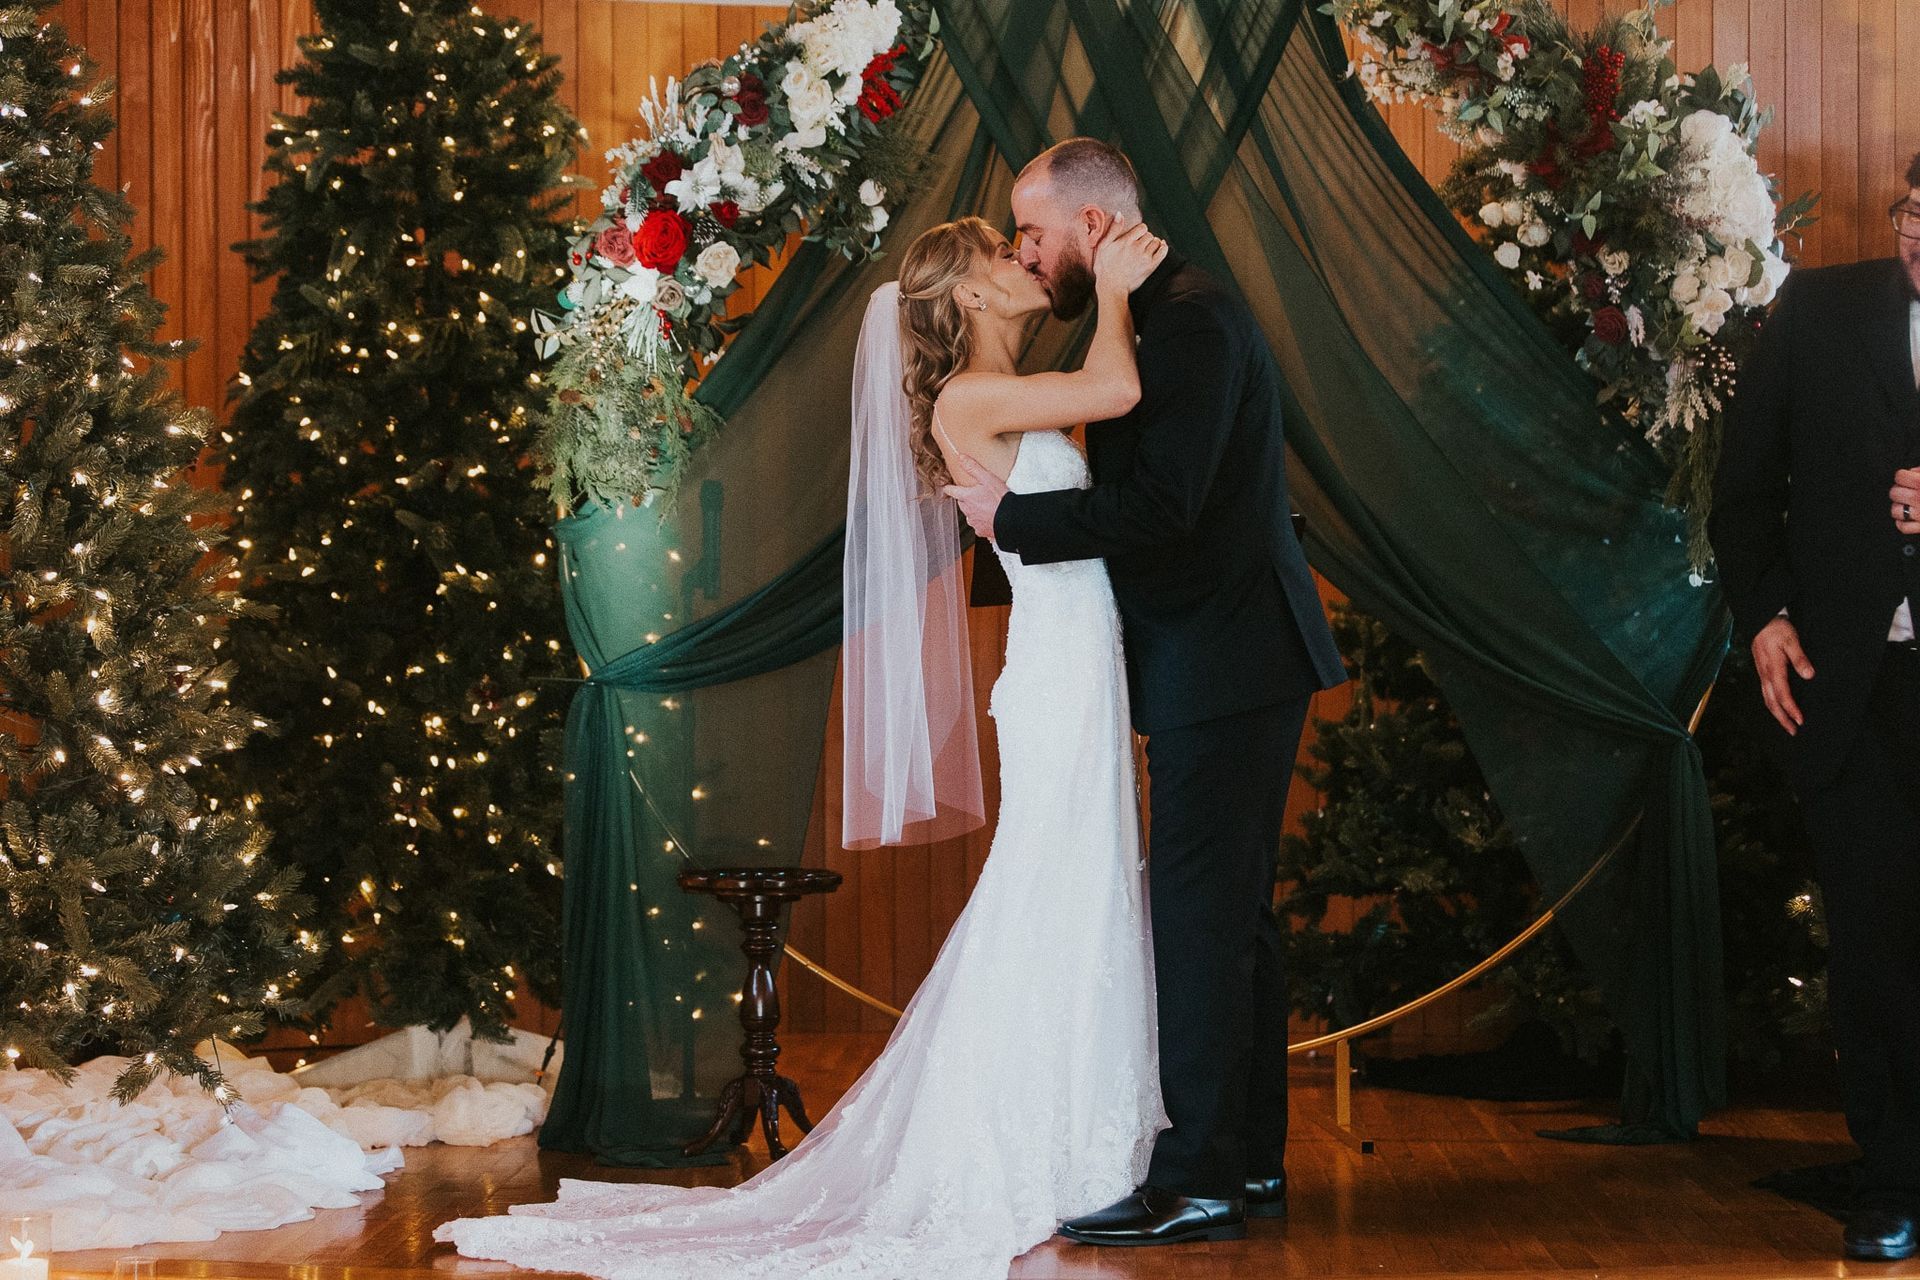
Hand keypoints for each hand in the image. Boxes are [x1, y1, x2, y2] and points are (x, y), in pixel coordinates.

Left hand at [941, 453, 1007, 541]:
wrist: (1011, 519)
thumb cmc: (1000, 499)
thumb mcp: (987, 478)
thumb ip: (973, 467)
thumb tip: (961, 458)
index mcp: (967, 497)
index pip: (951, 491)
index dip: (949, 488)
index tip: (947, 487)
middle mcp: (968, 511)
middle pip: (961, 503)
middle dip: (966, 499)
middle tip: (976, 494)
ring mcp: (974, 522)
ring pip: (970, 515)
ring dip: (974, 511)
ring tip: (986, 506)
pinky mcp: (981, 531)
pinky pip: (978, 526)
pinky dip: (983, 522)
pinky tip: (991, 518)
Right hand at [1091, 219, 1167, 294]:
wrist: (1111, 286)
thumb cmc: (1104, 267)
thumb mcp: (1103, 246)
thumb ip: (1113, 229)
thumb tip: (1120, 214)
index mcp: (1126, 241)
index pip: (1142, 228)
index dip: (1140, 231)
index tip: (1136, 236)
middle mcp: (1137, 247)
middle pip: (1149, 235)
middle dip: (1145, 237)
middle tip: (1139, 244)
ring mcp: (1145, 257)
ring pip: (1156, 242)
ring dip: (1153, 243)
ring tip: (1146, 248)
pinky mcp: (1150, 266)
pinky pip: (1163, 252)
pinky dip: (1163, 247)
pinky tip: (1160, 246)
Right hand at [1751, 615, 1813, 735]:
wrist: (1760, 620)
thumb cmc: (1776, 629)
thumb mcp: (1791, 640)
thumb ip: (1800, 658)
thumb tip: (1808, 675)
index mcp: (1773, 669)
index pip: (1782, 694)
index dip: (1791, 709)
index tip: (1800, 720)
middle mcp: (1765, 675)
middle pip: (1771, 702)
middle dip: (1782, 719)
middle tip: (1793, 731)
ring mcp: (1762, 674)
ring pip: (1767, 699)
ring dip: (1777, 714)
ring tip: (1787, 724)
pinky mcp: (1762, 672)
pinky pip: (1765, 693)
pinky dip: (1772, 705)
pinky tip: (1779, 707)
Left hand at [1891, 467, 1919, 535]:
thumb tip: (1912, 472)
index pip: (1899, 476)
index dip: (1903, 477)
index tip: (1907, 480)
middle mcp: (1919, 497)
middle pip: (1894, 493)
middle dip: (1900, 492)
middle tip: (1909, 492)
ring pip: (1895, 510)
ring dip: (1900, 508)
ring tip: (1909, 505)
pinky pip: (1902, 526)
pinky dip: (1904, 523)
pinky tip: (1910, 517)